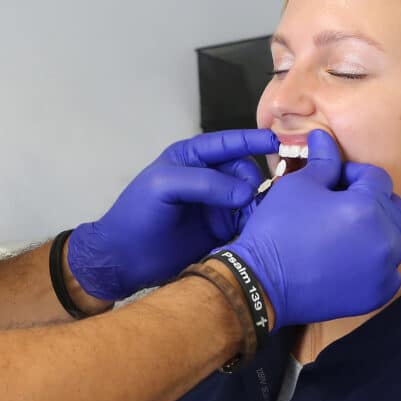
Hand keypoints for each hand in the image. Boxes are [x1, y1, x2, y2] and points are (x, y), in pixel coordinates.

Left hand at [67, 129, 278, 300]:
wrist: (125, 259)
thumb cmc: (136, 215)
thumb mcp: (164, 186)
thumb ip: (205, 182)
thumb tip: (246, 191)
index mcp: (190, 158)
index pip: (227, 143)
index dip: (251, 140)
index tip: (276, 142)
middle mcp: (206, 178)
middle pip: (244, 170)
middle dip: (252, 181)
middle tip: (249, 200)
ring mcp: (215, 204)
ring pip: (250, 196)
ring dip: (255, 204)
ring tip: (251, 217)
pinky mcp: (221, 229)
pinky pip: (247, 221)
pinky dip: (253, 224)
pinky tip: (250, 231)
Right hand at [223, 130, 400, 326]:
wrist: (262, 282)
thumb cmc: (278, 230)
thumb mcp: (298, 186)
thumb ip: (323, 161)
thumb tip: (325, 137)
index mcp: (367, 208)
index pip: (377, 178)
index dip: (353, 175)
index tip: (331, 183)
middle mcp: (385, 239)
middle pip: (393, 208)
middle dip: (370, 202)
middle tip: (338, 207)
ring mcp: (384, 270)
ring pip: (393, 239)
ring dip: (374, 232)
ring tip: (341, 234)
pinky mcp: (378, 294)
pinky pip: (388, 270)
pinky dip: (374, 263)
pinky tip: (345, 260)